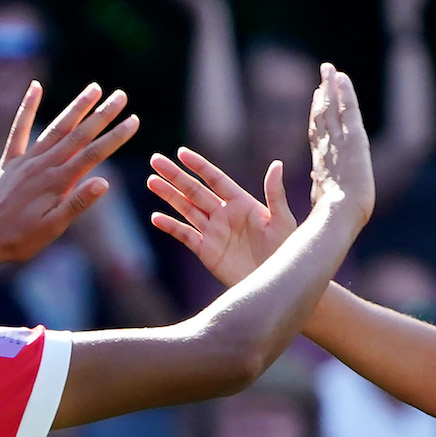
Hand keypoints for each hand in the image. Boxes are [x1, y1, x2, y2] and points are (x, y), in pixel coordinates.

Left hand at [0, 82, 139, 264]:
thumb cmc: (20, 239)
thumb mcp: (53, 228)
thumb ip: (77, 204)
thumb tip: (104, 183)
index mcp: (57, 183)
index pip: (94, 154)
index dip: (115, 137)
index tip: (134, 121)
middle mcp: (43, 166)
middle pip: (79, 135)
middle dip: (102, 115)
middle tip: (122, 96)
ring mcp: (25, 160)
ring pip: (56, 128)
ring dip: (76, 107)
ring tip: (94, 88)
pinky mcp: (10, 161)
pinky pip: (19, 129)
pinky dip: (28, 107)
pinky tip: (36, 87)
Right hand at [148, 150, 295, 285]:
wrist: (275, 284)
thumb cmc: (284, 251)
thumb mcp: (282, 221)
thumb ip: (275, 193)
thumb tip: (276, 163)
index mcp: (242, 203)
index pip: (216, 179)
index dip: (199, 166)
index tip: (181, 152)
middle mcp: (225, 214)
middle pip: (195, 191)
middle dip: (175, 176)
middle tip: (155, 160)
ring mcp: (214, 232)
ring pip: (186, 209)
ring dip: (169, 196)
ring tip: (151, 181)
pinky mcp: (207, 251)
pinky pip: (185, 235)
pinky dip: (171, 226)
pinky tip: (156, 217)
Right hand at [309, 64, 373, 219]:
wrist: (337, 218)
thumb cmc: (330, 221)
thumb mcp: (324, 206)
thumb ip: (321, 193)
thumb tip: (317, 190)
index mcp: (322, 166)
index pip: (318, 136)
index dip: (316, 118)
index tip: (316, 101)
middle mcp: (327, 150)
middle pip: (322, 117)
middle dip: (322, 96)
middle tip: (322, 78)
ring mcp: (338, 142)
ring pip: (332, 108)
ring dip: (330, 87)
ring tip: (328, 69)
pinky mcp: (353, 139)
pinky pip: (348, 109)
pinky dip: (344, 92)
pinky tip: (341, 77)